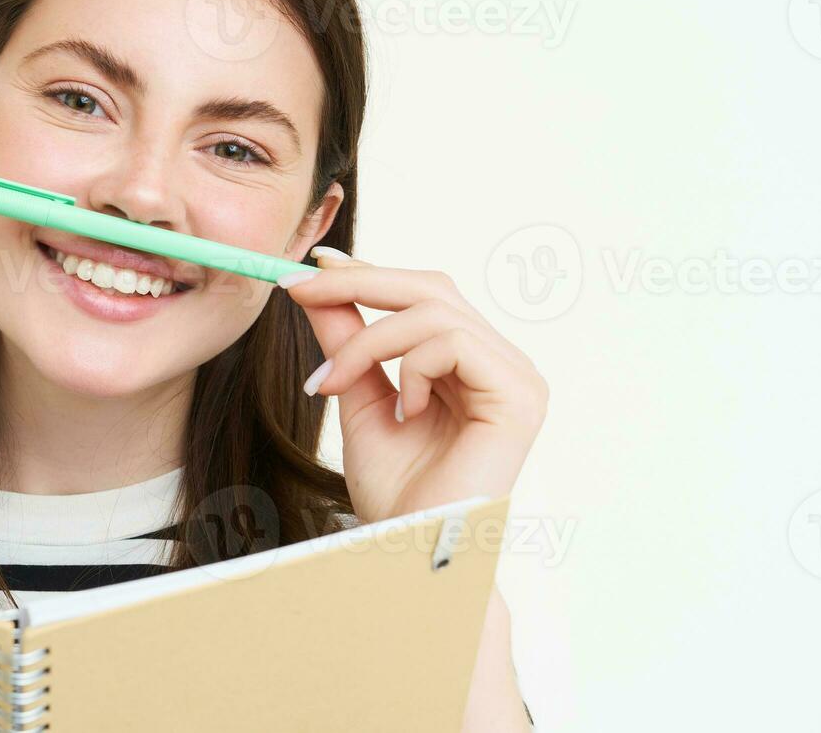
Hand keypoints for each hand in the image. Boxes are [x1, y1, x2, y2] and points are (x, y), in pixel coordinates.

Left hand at [282, 247, 547, 521]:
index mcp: (471, 364)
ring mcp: (518, 377)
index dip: (369, 272)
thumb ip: (348, 344)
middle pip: (432, 288)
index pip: (424, 295)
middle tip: (300, 289)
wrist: (410, 553)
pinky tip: (403, 411)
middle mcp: (502, 364)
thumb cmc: (395, 495)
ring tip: (335, 384)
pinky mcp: (520, 395)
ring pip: (435, 311)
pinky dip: (411, 368)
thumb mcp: (359, 401)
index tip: (311, 267)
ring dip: (368, 340)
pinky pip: (453, 342)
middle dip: (359, 282)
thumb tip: (317, 287)